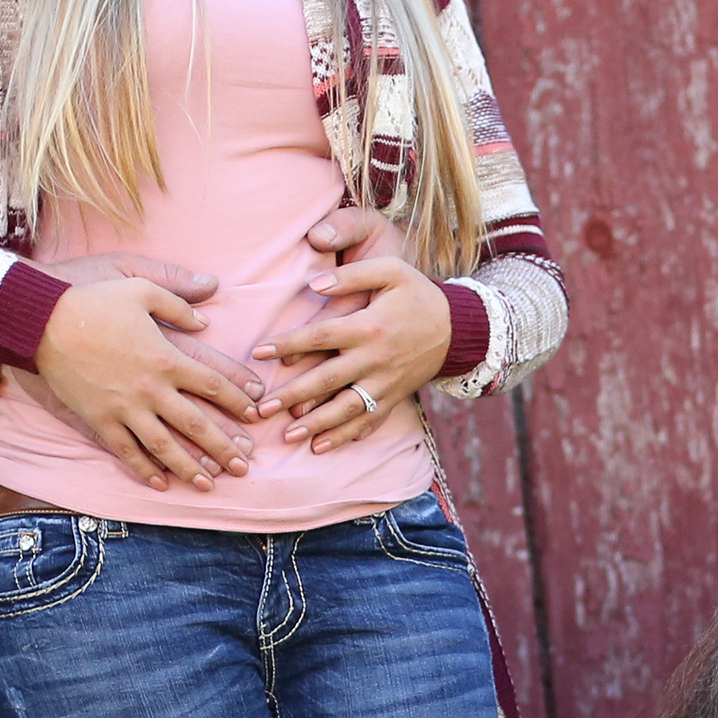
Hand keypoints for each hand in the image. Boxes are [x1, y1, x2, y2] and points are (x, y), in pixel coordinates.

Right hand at [26, 271, 262, 489]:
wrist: (41, 321)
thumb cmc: (92, 300)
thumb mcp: (140, 286)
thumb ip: (178, 300)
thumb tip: (207, 313)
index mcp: (165, 357)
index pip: (212, 383)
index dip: (237, 399)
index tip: (255, 413)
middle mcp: (150, 389)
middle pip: (196, 424)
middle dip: (223, 446)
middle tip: (244, 465)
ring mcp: (124, 408)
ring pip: (164, 446)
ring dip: (190, 467)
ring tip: (210, 484)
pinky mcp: (99, 419)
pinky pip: (126, 450)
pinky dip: (144, 468)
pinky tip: (161, 483)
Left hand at [254, 253, 453, 452]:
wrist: (459, 328)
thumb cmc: (418, 294)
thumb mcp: (391, 271)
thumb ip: (353, 275)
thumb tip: (314, 284)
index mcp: (369, 326)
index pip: (321, 336)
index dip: (288, 344)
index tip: (258, 352)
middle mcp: (375, 359)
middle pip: (327, 380)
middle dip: (292, 396)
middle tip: (260, 410)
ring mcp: (385, 383)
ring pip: (346, 408)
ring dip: (316, 425)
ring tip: (287, 436)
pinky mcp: (394, 398)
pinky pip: (369, 421)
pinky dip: (346, 436)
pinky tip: (321, 446)